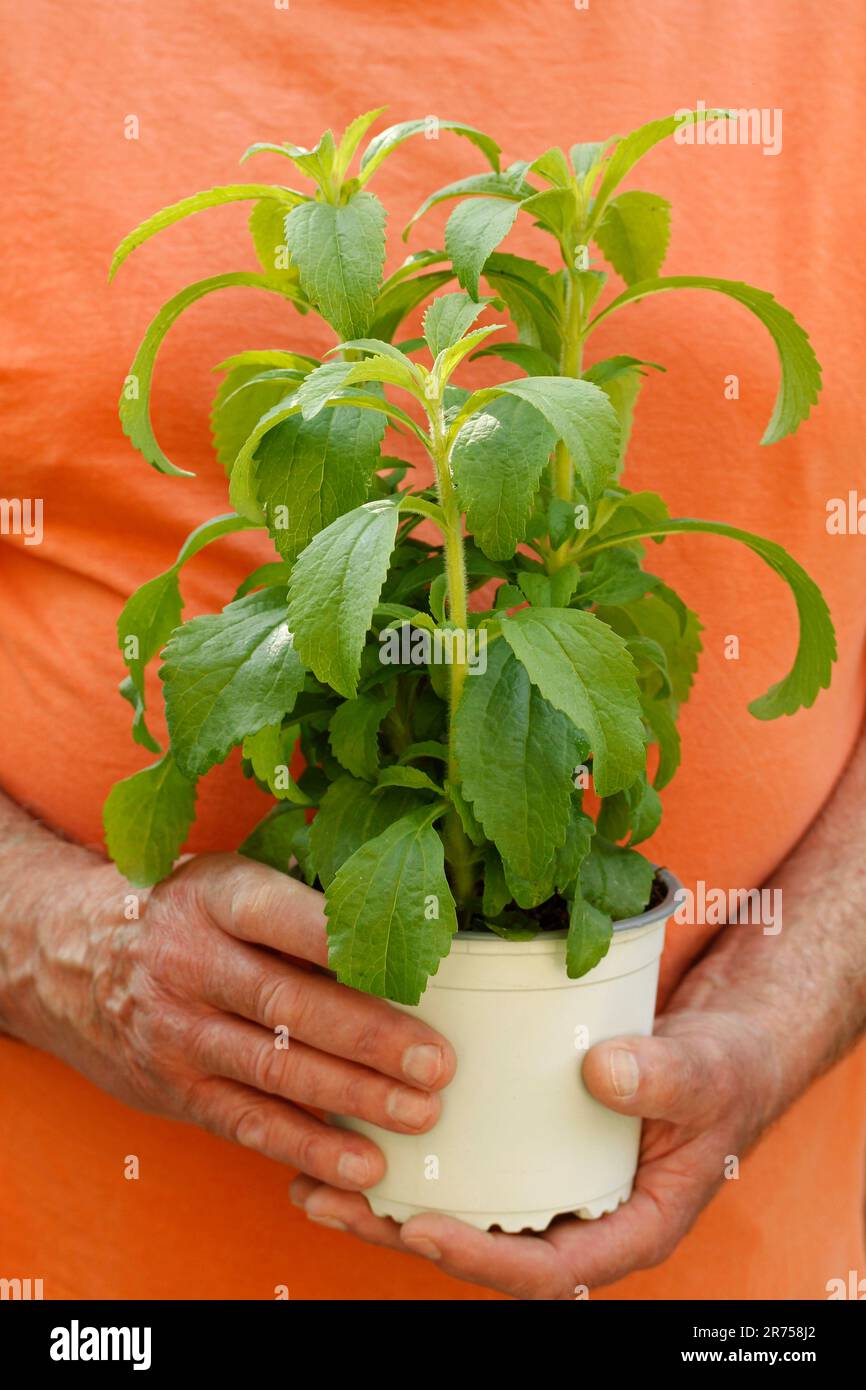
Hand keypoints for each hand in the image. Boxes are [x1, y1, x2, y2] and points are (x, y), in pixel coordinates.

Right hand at [8, 850, 455, 1190]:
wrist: (71, 958)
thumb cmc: (184, 911)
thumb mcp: (225, 879)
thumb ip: (296, 900)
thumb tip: (403, 924)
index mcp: (214, 896)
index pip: (282, 916)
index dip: (343, 940)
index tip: (409, 964)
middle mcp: (190, 963)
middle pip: (288, 1003)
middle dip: (369, 1037)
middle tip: (436, 1061)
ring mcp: (180, 1032)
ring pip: (275, 1069)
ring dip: (353, 1097)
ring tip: (420, 1112)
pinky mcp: (178, 1089)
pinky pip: (250, 1124)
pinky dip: (309, 1148)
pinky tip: (362, 1165)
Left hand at [289, 988, 780, 1296]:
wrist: (721, 1048)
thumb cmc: (725, 1072)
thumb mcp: (708, 1074)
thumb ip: (665, 1079)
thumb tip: (602, 1072)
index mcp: (627, 1231)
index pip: (546, 1273)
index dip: (478, 1260)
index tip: (417, 1229)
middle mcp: (576, 1220)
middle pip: (480, 1247)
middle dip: (401, 1233)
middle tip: (328, 1201)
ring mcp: (546, 1186)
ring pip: (460, 1210)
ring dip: (384, 1203)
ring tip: (309, 1179)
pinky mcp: (525, 1147)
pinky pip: (464, 1164)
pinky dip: (409, 1155)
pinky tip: (350, 1126)